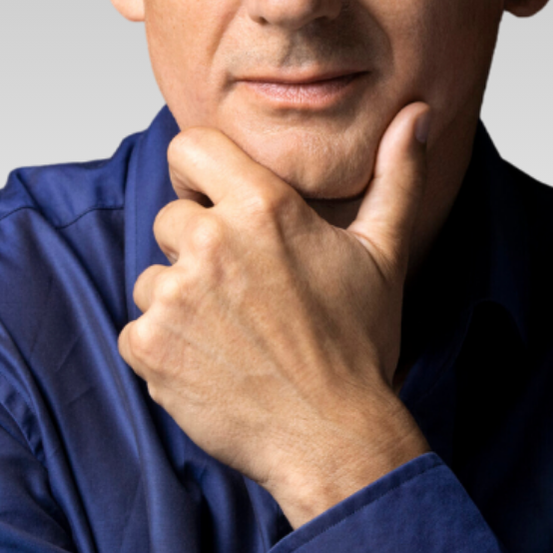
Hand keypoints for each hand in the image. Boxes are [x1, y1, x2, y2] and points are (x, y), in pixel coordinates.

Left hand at [118, 102, 431, 525]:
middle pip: (171, 218)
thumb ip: (395, 174)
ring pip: (153, 277)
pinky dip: (163, 347)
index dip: (197, 171)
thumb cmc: (358, 344)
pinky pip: (136, 329)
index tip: (213, 199)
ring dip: (179, 301)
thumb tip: (416, 115)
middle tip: (242, 289)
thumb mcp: (384, 251)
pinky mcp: (152, 347)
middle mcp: (212, 242)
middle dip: (195, 247)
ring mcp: (176, 296)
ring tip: (232, 331)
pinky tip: (210, 362)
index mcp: (263, 207)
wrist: (333, 437)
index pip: (190, 147)